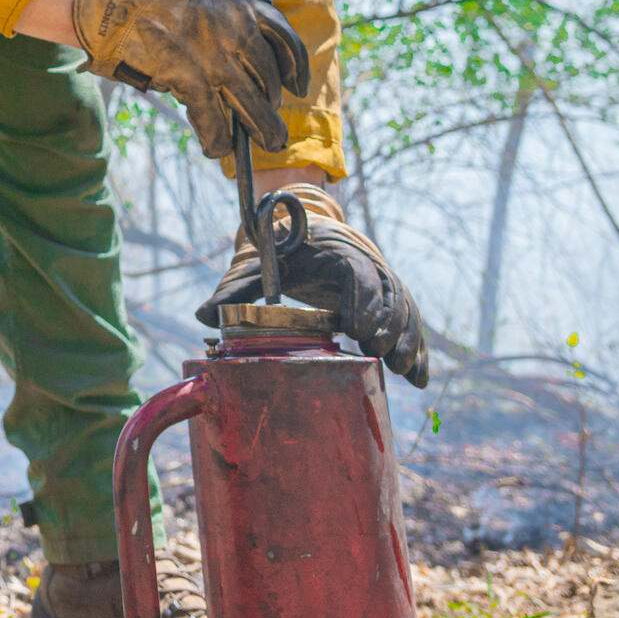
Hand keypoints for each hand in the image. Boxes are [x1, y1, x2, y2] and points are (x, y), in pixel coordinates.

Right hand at [68, 0, 307, 157]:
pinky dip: (217, 139)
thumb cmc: (161, 14)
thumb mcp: (206, 4)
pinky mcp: (192, 78)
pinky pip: (214, 118)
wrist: (119, 16)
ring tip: (268, 142)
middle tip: (275, 126)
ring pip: (252, 101)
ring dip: (262, 127)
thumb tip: (254, 69)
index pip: (284, 37)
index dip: (297, 66)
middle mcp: (233, 30)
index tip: (298, 86)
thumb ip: (232, 26)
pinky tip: (216, 149)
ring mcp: (214, 56)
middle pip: (268, 77)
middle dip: (273, 106)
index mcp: (239, 8)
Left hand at [196, 185, 430, 386]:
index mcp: (338, 254)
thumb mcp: (265, 265)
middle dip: (388, 326)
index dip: (362, 301)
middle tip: (379, 353)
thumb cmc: (290, 255)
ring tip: (402, 370)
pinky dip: (417, 350)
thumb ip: (236, 288)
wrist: (319, 239)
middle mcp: (369, 267)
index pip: (358, 274)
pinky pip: (412, 326)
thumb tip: (201, 315)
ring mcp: (385, 287)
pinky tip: (417, 378)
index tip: (357, 331)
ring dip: (406, 341)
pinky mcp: (394, 306)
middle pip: (389, 296)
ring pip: (405, 313)